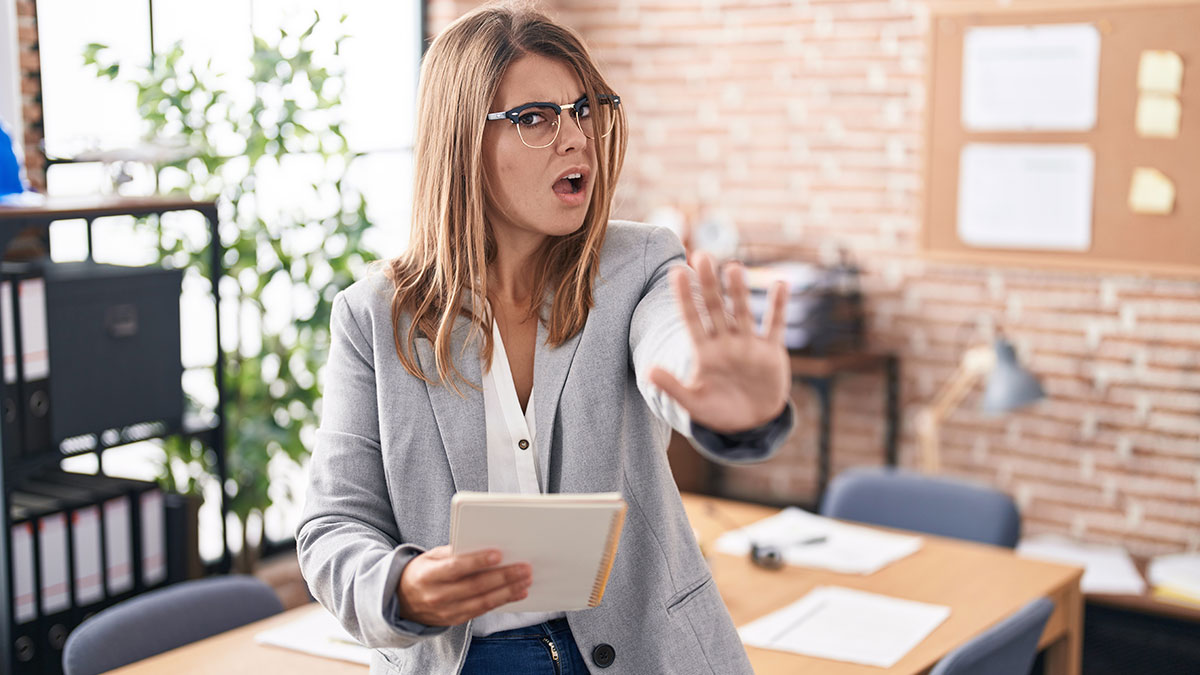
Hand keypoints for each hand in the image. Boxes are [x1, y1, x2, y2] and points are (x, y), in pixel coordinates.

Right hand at [395, 546, 531, 625]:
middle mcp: (437, 596)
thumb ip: (453, 552)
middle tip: (524, 567)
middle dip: (503, 576)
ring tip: (525, 580)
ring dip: (508, 591)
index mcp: (428, 575)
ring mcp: (446, 611)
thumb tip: (481, 545)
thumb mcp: (430, 557)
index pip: (456, 567)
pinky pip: (482, 611)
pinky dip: (502, 601)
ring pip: (482, 602)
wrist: (401, 601)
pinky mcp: (455, 620)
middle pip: (475, 586)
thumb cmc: (421, 572)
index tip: (499, 554)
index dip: (478, 561)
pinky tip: (517, 593)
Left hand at [648, 253, 789, 432]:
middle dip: (708, 284)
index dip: (684, 297)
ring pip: (743, 312)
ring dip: (739, 291)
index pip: (691, 319)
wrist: (751, 423)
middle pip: (715, 308)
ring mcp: (748, 344)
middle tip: (702, 256)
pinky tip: (781, 284)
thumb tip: (648, 371)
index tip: (675, 272)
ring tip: (733, 268)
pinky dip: (778, 306)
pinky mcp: (771, 352)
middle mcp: (725, 342)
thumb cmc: (718, 411)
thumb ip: (673, 387)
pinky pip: (775, 325)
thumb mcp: (694, 403)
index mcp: (704, 352)